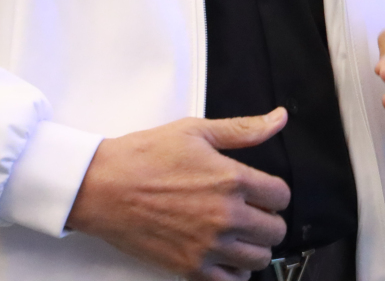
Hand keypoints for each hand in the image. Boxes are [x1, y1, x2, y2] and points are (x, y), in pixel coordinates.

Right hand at [66, 108, 290, 280]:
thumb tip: (278, 119)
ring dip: (254, 247)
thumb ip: (243, 129)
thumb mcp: (195, 131)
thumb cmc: (144, 157)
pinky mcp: (189, 268)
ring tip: (238, 234)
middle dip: (267, 220)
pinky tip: (225, 256)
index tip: (262, 193)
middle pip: (275, 231)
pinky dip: (235, 272)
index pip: (281, 196)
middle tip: (250, 212)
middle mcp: (225, 216)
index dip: (274, 193)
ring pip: (259, 259)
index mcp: (231, 179)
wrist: (103, 186)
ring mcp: (208, 245)